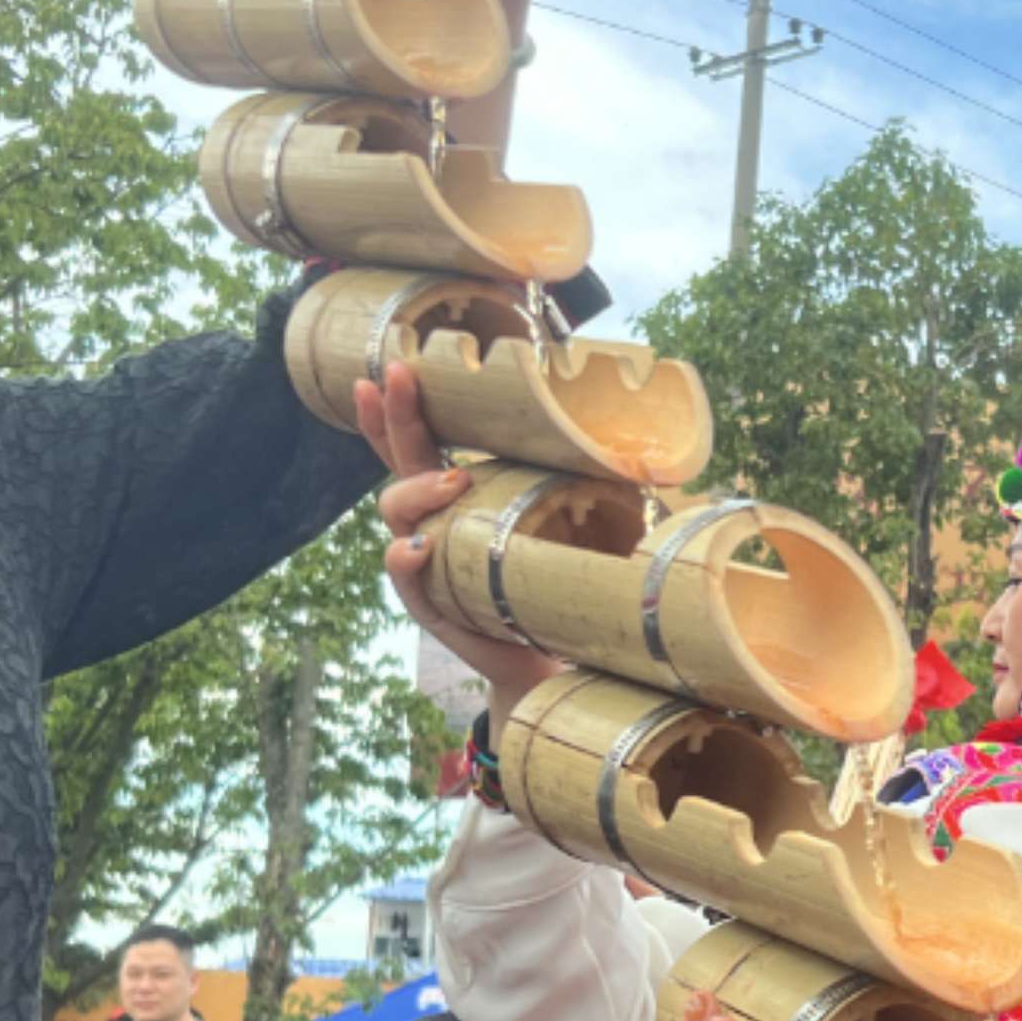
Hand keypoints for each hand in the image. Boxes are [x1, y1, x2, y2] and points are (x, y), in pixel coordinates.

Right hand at [357, 363, 566, 717]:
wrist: (546, 656)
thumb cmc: (549, 578)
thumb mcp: (561, 521)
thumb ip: (577, 483)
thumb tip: (632, 446)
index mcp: (457, 493)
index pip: (418, 442)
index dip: (397, 407)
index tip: (389, 364)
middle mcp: (431, 520)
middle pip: (398, 463)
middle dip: (393, 418)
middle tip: (399, 379)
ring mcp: (424, 560)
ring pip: (395, 512)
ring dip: (417, 489)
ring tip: (452, 481)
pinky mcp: (431, 602)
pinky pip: (405, 575)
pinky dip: (407, 558)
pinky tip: (421, 546)